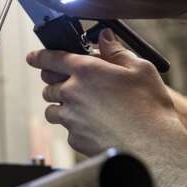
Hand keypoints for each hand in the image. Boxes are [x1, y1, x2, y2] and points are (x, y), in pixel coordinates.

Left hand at [26, 29, 175, 156]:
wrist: (153, 148)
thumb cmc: (150, 108)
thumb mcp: (140, 70)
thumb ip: (117, 51)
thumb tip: (104, 38)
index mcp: (86, 71)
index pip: (51, 58)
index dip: (39, 56)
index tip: (32, 57)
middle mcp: (72, 92)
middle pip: (49, 85)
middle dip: (57, 83)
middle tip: (74, 86)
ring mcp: (71, 117)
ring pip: (52, 108)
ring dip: (62, 105)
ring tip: (84, 108)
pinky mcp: (74, 138)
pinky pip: (66, 129)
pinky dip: (75, 126)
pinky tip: (96, 127)